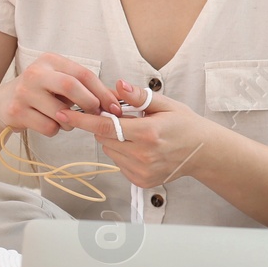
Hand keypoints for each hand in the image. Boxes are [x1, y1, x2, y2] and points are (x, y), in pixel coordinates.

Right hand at [0, 51, 122, 137]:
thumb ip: (85, 88)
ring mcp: (24, 92)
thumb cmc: (40, 93)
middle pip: (71, 86)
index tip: (114, 107)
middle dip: (89, 103)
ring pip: (60, 112)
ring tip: (66, 120)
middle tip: (96, 115)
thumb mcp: (59, 82)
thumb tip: (116, 101)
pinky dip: (56, 130)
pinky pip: (49, 127)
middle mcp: (35, 72)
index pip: (82, 73)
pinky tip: (48, 123)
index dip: (102, 91)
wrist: (3, 103)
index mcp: (50, 61)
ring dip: (71, 122)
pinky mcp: (17, 111)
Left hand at [53, 78, 205, 187]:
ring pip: (110, 151)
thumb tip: (118, 85)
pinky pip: (119, 163)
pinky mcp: (141, 181)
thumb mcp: (165, 104)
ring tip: (137, 134)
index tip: (64, 113)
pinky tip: (141, 148)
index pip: (105, 126)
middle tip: (123, 118)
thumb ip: (138, 96)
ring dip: (115, 140)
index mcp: (148, 134)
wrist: (203, 152)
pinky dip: (123, 153)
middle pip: (104, 138)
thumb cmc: (184, 124)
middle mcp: (143, 156)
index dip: (82, 120)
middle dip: (106, 126)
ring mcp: (142, 171)